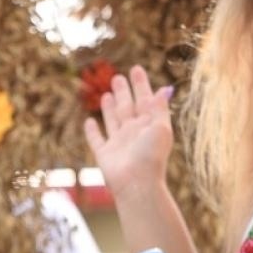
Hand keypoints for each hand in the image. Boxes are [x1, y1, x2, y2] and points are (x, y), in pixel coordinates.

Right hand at [84, 66, 173, 197]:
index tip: (136, 68)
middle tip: (117, 76)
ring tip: (107, 94)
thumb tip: (164, 90)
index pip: (144, 99)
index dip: (141, 84)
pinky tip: (89, 121)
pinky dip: (92, 131)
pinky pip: (96, 139)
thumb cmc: (152, 156)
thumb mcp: (161, 128)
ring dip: (109, 107)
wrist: (137, 183)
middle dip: (123, 92)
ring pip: (113, 120)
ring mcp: (118, 143)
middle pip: (127, 107)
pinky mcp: (104, 154)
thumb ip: (159, 109)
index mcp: (148, 125)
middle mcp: (133, 132)